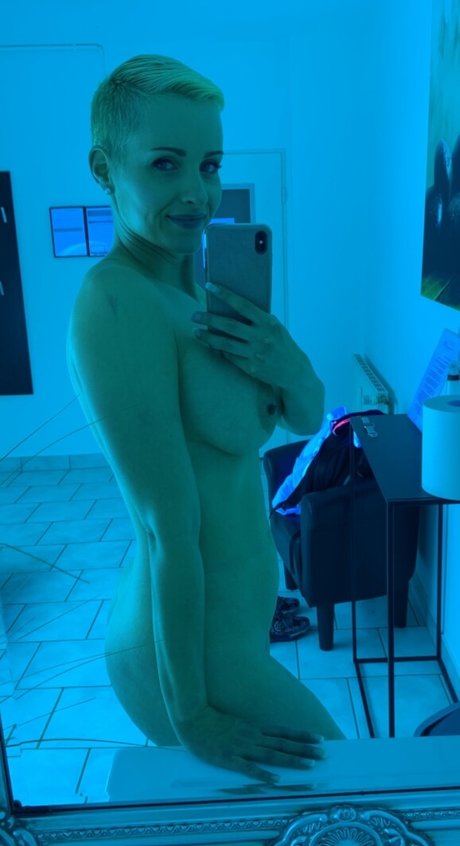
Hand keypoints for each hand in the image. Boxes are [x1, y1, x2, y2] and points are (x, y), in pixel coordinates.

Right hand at [174, 704, 325, 784]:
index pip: (284, 731)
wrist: (192, 718)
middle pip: (283, 743)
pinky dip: (262, 774)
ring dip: (292, 760)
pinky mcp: (229, 758)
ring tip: (310, 766)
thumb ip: (251, 730)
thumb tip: (267, 736)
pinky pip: (248, 768)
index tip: (320, 739)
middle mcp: (252, 736)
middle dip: (305, 749)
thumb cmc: (212, 721)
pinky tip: (275, 780)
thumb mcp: (237, 723)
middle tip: (324, 755)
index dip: (302, 735)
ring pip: (272, 754)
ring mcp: (242, 747)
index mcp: (254, 727)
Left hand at [191, 283, 305, 388]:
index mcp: (268, 322)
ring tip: (196, 332)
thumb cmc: (282, 344)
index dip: (225, 294)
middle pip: (229, 325)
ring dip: (208, 337)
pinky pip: (230, 357)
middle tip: (194, 315)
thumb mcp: (275, 327)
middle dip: (209, 319)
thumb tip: (234, 308)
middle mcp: (261, 337)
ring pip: (225, 344)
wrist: (294, 371)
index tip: (210, 286)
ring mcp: (255, 353)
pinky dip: (219, 350)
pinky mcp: (251, 367)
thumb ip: (258, 319)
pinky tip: (210, 345)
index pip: (243, 305)